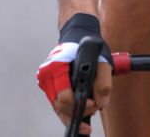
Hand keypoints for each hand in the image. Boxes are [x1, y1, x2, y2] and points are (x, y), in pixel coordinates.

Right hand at [36, 14, 113, 133]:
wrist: (77, 36)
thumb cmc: (88, 47)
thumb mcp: (101, 60)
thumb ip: (104, 81)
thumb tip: (101, 102)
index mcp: (56, 66)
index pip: (64, 97)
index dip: (80, 105)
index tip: (94, 104)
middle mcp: (46, 74)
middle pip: (60, 105)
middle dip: (79, 111)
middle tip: (96, 106)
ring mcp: (45, 81)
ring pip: (57, 108)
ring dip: (74, 113)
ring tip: (91, 109)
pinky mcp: (48, 86)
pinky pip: (57, 104)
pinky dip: (69, 111)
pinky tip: (81, 114)